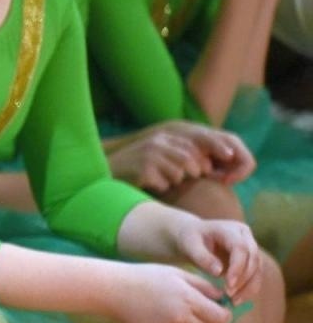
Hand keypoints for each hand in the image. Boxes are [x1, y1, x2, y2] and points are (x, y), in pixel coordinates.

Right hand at [107, 121, 255, 191]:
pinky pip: (165, 183)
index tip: (220, 169)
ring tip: (156, 179)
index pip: (201, 143)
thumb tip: (210, 166)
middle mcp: (161, 140)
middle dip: (191, 173)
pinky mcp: (144, 167)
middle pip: (193, 161)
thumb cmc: (135, 170)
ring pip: (181, 173)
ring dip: (172, 181)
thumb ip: (182, 157)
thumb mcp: (160, 157)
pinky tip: (146, 183)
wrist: (102, 174)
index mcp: (167, 135)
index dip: (213, 156)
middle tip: (175, 178)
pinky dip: (159, 187)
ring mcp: (152, 153)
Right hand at [108, 263, 231, 322]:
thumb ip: (205, 287)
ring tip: (184, 314)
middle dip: (212, 320)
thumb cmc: (148, 277)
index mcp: (188, 301)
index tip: (219, 307)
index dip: (225, 313)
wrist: (116, 291)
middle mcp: (180, 321)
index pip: (222, 318)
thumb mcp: (180, 274)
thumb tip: (224, 299)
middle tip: (201, 309)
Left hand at [169, 216, 262, 303]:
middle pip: (254, 259)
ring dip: (249, 287)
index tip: (229, 284)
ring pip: (258, 269)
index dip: (238, 267)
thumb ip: (203, 257)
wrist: (193, 238)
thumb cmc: (189, 240)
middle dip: (244, 279)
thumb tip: (218, 272)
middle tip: (230, 296)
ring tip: (235, 301)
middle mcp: (245, 236)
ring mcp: (250, 247)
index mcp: (231, 229)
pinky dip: (248, 288)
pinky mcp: (250, 260)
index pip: (241, 248)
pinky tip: (237, 300)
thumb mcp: (190, 245)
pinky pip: (255, 275)